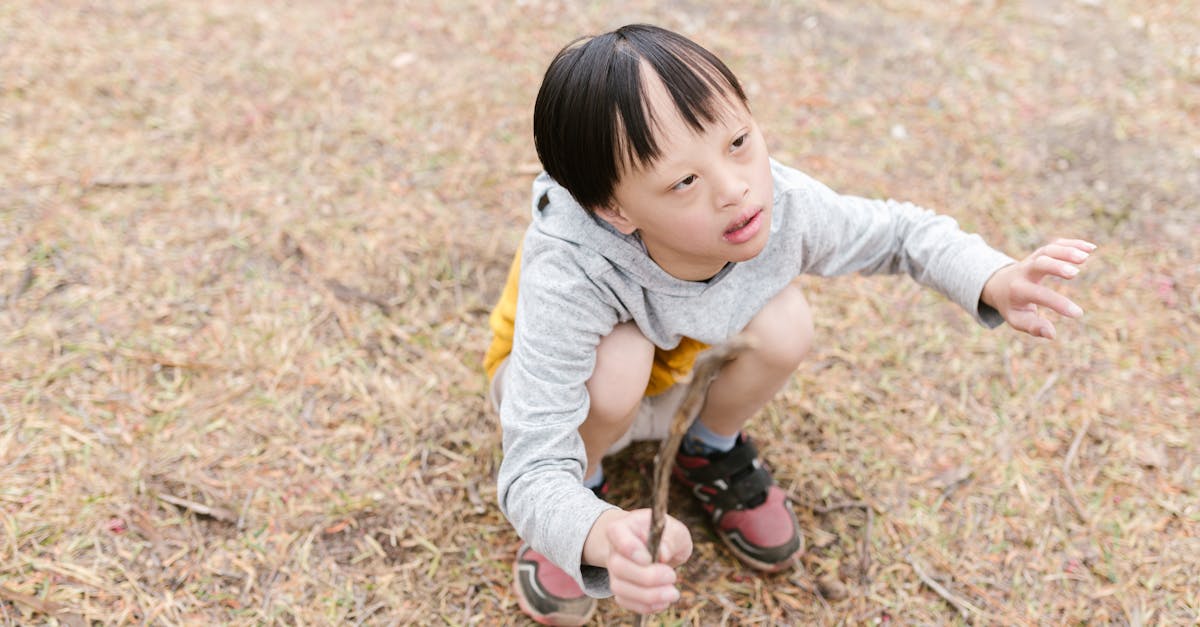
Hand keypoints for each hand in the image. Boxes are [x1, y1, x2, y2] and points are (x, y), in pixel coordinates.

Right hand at [583, 508, 692, 614]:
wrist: (656, 548)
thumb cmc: (666, 536)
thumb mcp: (675, 530)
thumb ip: (671, 539)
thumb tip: (662, 555)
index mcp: (623, 527)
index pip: (616, 533)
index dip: (631, 548)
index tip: (651, 558)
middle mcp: (614, 549)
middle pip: (618, 566)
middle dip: (647, 577)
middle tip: (672, 576)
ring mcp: (614, 571)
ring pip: (620, 588)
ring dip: (648, 596)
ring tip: (673, 593)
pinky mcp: (621, 589)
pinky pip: (626, 602)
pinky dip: (645, 606)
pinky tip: (664, 602)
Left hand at [981, 238, 1095, 339]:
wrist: (999, 284)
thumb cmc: (1012, 305)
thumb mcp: (1016, 319)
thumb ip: (1033, 327)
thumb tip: (1052, 334)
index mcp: (1018, 289)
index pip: (1039, 295)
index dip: (1058, 303)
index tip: (1078, 314)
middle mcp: (1025, 271)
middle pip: (1039, 263)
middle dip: (1055, 266)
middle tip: (1075, 272)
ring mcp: (1033, 259)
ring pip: (1048, 250)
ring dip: (1066, 251)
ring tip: (1086, 256)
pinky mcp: (1041, 253)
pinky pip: (1055, 244)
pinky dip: (1072, 244)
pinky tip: (1091, 248)